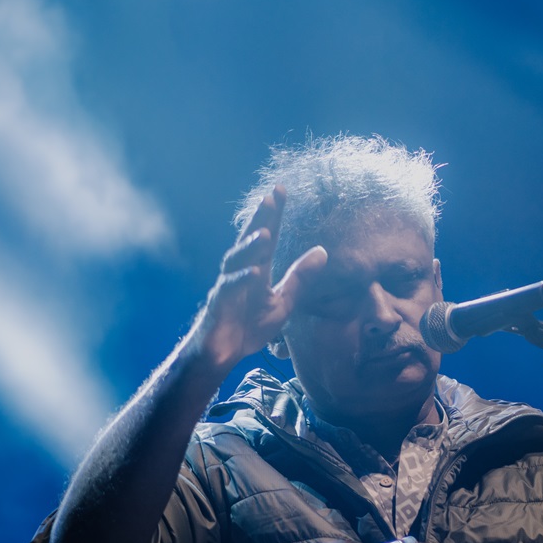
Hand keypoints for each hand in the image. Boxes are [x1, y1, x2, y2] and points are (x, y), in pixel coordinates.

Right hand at [190, 186, 327, 370]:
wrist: (223, 353)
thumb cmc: (249, 325)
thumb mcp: (283, 301)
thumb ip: (300, 277)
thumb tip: (323, 251)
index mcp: (258, 269)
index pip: (269, 236)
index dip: (275, 214)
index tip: (282, 189)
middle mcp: (241, 271)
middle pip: (251, 240)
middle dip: (260, 218)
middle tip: (271, 197)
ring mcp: (228, 286)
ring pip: (237, 260)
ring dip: (251, 246)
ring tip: (265, 232)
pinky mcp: (219, 304)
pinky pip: (230, 289)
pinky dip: (242, 280)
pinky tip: (254, 273)